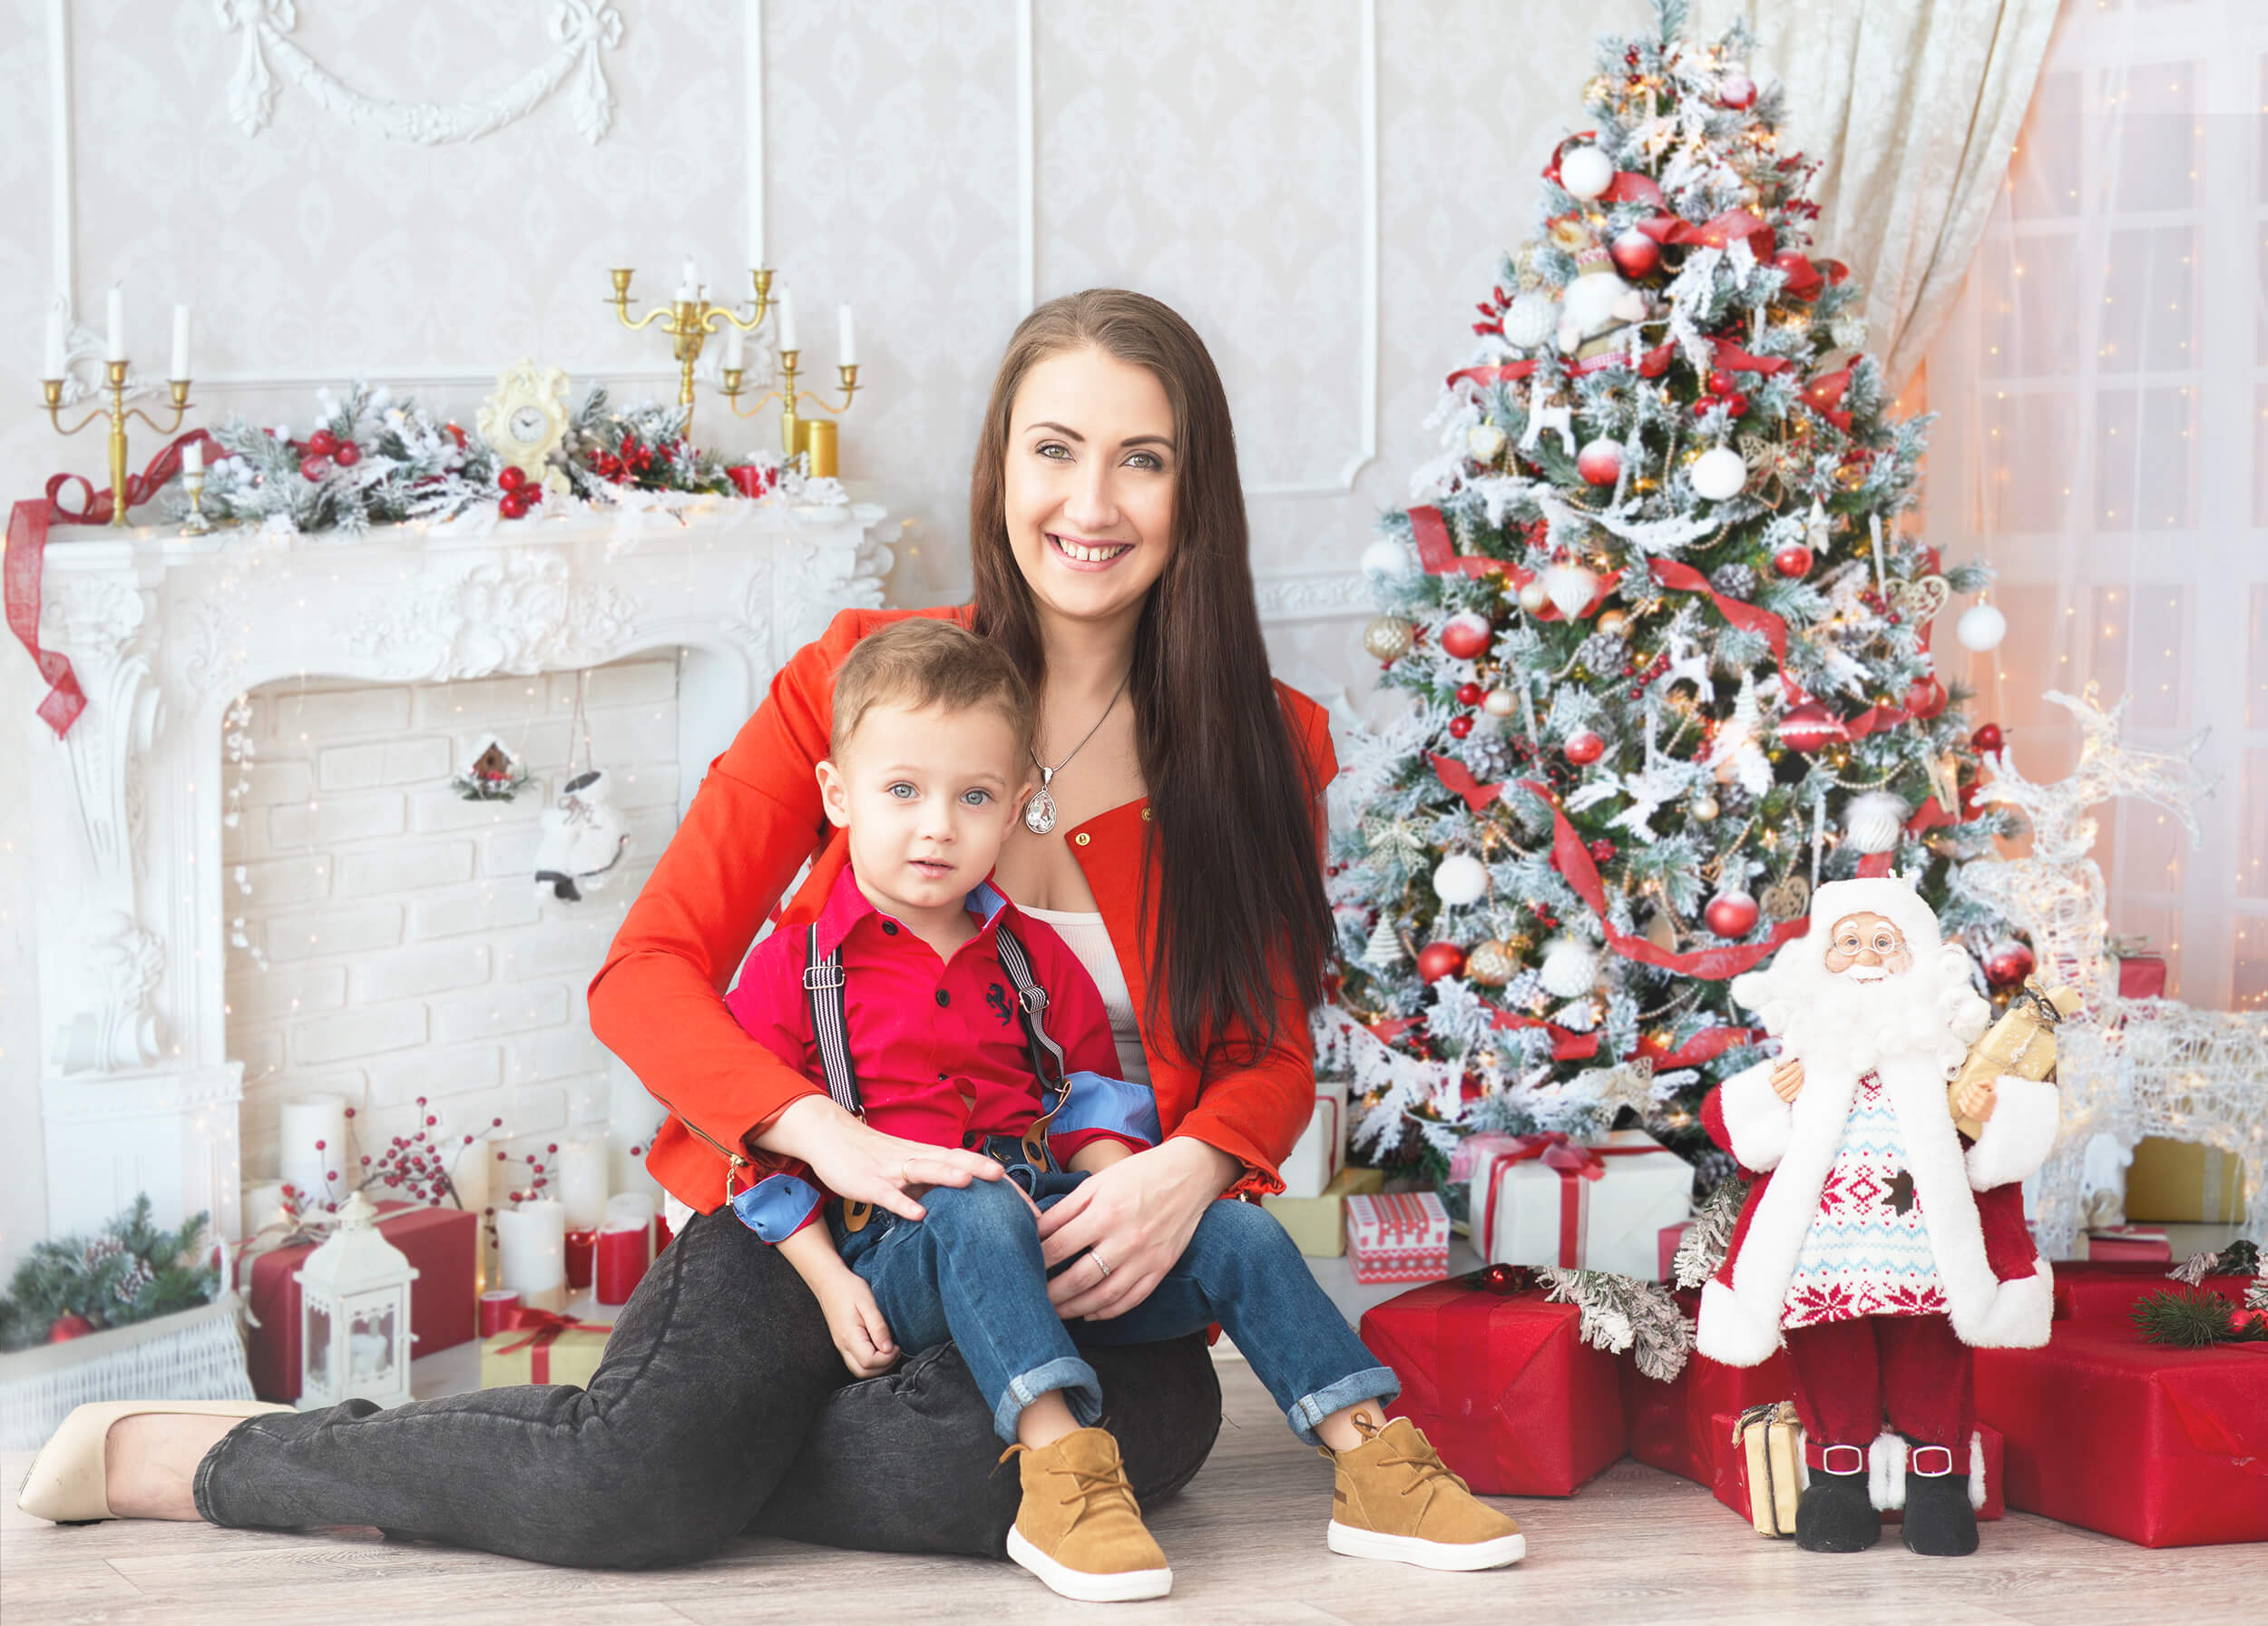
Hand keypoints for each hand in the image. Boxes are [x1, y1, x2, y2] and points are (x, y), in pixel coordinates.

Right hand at [759, 1094, 1004, 1222]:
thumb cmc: (873, 1156)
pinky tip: (918, 1215)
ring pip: (924, 1170)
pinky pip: (888, 1193)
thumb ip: (933, 1184)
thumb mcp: (908, 1169)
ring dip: (947, 1176)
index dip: (998, 1182)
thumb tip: (963, 1206)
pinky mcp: (868, 1182)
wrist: (830, 1136)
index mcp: (928, 1157)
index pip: (969, 1165)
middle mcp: (915, 1159)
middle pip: (954, 1161)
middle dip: (984, 1172)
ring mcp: (892, 1169)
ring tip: (971, 1183)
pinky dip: (903, 1204)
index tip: (1028, 1206)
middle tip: (1013, 1188)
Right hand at [814, 1270, 897, 1377]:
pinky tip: (879, 1348)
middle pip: (863, 1372)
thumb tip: (888, 1348)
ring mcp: (841, 1346)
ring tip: (889, 1350)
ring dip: (877, 1367)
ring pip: (859, 1370)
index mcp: (849, 1336)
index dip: (887, 1358)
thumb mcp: (867, 1303)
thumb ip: (878, 1327)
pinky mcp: (843, 1344)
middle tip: (895, 1350)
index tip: (897, 1346)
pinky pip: (856, 1362)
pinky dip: (870, 1362)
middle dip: (884, 1366)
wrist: (829, 1282)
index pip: (869, 1361)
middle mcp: (843, 1346)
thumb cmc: (849, 1289)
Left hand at [1039, 1137, 1238, 1320]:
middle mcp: (1125, 1239)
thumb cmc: (1139, 1174)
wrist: (1190, 1173)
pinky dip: (1107, 1311)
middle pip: (1077, 1278)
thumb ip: (1066, 1209)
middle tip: (1032, 1298)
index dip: (1036, 1260)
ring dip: (1074, 1308)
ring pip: (1102, 1297)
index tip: (1022, 1267)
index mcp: (1105, 1213)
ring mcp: (1145, 1258)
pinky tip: (1089, 1313)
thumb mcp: (1097, 1182)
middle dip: (1050, 1293)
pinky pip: (1130, 1300)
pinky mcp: (1160, 1269)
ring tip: (1054, 1311)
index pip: (1059, 1247)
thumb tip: (1035, 1231)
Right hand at [1770, 1058, 1804, 1102]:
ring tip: (1801, 1074)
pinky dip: (1800, 1086)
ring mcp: (1781, 1095)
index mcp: (1771, 1080)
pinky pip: (1795, 1093)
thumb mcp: (1776, 1070)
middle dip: (1797, 1073)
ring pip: (1793, 1086)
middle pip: (1789, 1080)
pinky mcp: (1786, 1100)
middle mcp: (1775, 1089)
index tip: (1796, 1064)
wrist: (1773, 1091)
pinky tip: (1801, 1081)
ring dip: (1799, 1079)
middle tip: (1801, 1068)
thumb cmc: (1777, 1077)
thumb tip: (1789, 1063)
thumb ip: (1782, 1066)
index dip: (1791, 1069)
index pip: (1783, 1074)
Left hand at [1954, 1074, 1998, 1122]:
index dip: (1973, 1085)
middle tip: (1969, 1088)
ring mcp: (1978, 1112)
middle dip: (1968, 1089)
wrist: (2002, 1114)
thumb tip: (1977, 1083)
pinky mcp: (1974, 1116)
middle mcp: (1983, 1106)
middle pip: (1970, 1095)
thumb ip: (1988, 1082)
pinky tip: (1961, 1100)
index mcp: (1989, 1098)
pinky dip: (1961, 1104)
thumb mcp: (1997, 1088)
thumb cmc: (1998, 1100)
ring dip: (1963, 1096)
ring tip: (1965, 1092)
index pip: (1976, 1089)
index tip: (1974, 1084)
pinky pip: (1964, 1110)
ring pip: (1966, 1102)